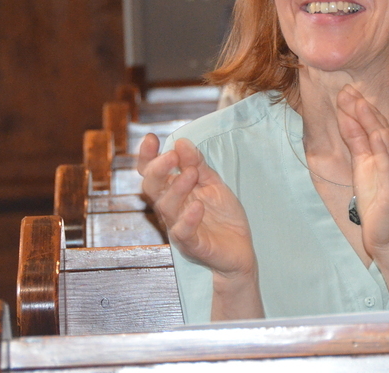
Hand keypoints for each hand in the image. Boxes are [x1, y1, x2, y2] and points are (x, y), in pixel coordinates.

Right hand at [138, 134, 256, 278]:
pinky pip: (183, 232)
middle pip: (151, 188)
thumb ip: (198, 165)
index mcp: (173, 191)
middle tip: (172, 156)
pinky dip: (188, 218)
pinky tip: (197, 206)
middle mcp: (171, 208)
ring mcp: (179, 227)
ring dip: (177, 188)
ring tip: (191, 174)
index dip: (148, 157)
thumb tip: (181, 143)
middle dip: (158, 170)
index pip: (152, 173)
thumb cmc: (222, 216)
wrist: (240, 249)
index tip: (151, 139)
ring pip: (166, 207)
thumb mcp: (213, 183)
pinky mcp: (192, 244)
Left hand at [335, 86, 388, 258]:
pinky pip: (388, 165)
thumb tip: (346, 116)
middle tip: (347, 90)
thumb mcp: (361, 166)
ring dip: (370, 121)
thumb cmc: (375, 200)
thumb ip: (356, 141)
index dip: (361, 107)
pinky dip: (382, 148)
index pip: (376, 123)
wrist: (387, 236)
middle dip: (363, 108)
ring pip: (385, 141)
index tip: (346, 90)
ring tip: (357, 104)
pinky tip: (375, 134)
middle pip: (380, 127)